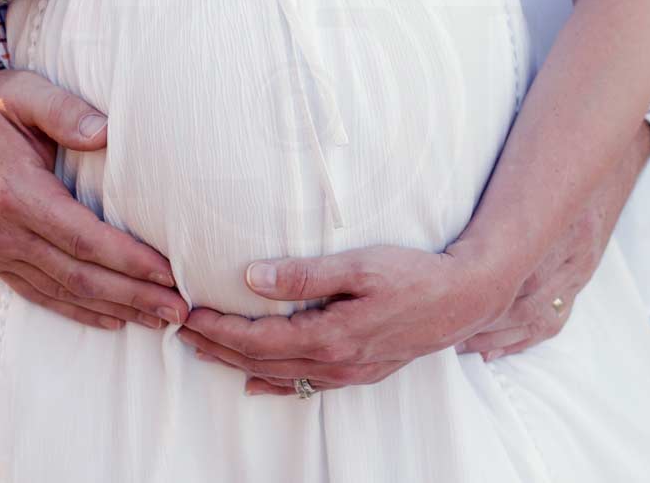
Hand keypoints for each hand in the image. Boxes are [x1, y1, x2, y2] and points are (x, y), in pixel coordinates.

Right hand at [0, 65, 188, 329]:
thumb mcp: (26, 91)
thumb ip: (64, 110)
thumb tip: (105, 132)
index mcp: (14, 192)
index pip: (82, 238)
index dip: (128, 260)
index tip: (169, 272)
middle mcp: (1, 231)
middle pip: (78, 275)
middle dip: (133, 295)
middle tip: (180, 309)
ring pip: (62, 292)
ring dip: (115, 308)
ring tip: (160, 319)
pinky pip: (39, 294)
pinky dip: (79, 311)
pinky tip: (114, 317)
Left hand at [177, 241, 520, 395]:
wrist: (466, 297)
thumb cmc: (415, 273)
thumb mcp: (359, 264)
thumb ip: (304, 274)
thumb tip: (252, 278)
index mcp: (331, 335)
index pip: (259, 340)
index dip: (220, 329)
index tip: (191, 314)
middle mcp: (337, 362)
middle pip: (262, 362)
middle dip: (219, 348)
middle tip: (182, 331)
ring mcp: (350, 372)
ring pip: (281, 376)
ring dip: (239, 364)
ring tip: (205, 351)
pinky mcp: (363, 371)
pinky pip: (308, 385)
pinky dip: (276, 385)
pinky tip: (257, 384)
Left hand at [457, 124, 649, 359]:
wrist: (607, 155)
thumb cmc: (550, 156)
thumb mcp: (525, 169)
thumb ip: (495, 199)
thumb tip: (451, 229)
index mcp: (558, 220)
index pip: (519, 270)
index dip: (483, 294)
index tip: (446, 303)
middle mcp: (572, 250)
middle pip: (526, 300)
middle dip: (484, 321)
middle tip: (443, 331)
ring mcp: (581, 267)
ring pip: (539, 316)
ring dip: (498, 336)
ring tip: (460, 344)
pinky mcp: (583, 275)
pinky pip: (556, 318)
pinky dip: (522, 338)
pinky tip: (494, 350)